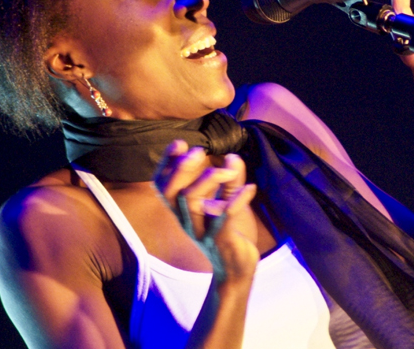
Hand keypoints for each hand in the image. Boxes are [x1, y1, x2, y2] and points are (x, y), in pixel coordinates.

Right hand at [154, 141, 258, 282]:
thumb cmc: (228, 233)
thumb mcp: (226, 202)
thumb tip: (233, 156)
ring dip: (209, 179)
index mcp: (182, 210)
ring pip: (191, 201)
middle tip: (199, 151)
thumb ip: (229, 180)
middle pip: (171, 191)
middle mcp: (186, 219)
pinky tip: (250, 188)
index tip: (180, 144)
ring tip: (229, 170)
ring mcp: (201, 230)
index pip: (163, 185)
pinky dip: (236, 200)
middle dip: (182, 168)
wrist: (237, 270)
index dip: (166, 163)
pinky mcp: (219, 240)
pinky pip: (222, 218)